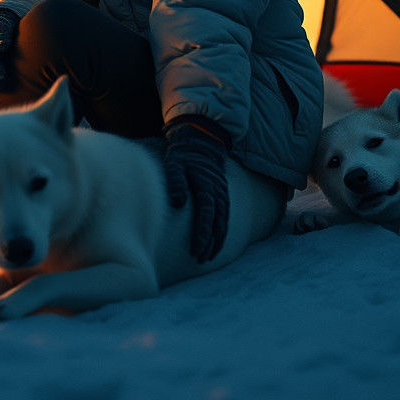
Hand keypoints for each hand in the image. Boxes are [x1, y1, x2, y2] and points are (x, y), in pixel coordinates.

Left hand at [163, 119, 229, 262]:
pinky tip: (216, 242)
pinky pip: (225, 216)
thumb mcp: (174, 163)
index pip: (207, 215)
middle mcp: (218, 191)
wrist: (200, 140)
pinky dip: (222, 230)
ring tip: (208, 257)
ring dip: (218, 240)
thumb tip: (178, 203)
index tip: (195, 251)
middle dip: (210, 243)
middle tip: (200, 260)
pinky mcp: (222, 193)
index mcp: (206, 185)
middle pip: (217, 223)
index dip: (202, 234)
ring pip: (224, 221)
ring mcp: (222, 192)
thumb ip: (175, 181)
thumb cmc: (183, 153)